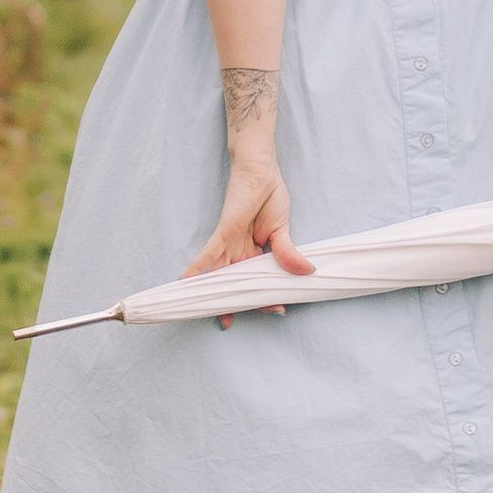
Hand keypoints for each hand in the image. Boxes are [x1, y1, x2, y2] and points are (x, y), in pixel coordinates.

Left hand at [183, 161, 313, 326]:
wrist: (261, 171)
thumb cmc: (270, 196)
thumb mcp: (283, 230)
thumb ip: (288, 253)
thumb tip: (306, 271)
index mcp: (255, 252)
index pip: (256, 280)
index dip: (265, 296)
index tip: (277, 309)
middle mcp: (239, 251)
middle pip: (234, 282)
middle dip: (233, 302)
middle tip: (229, 322)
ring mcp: (230, 242)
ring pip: (219, 273)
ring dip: (215, 293)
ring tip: (214, 314)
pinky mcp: (224, 232)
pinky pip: (208, 253)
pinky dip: (198, 267)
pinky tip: (186, 281)